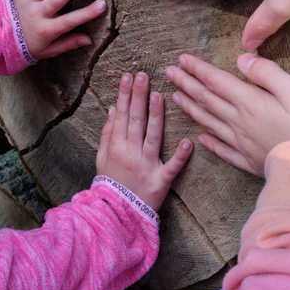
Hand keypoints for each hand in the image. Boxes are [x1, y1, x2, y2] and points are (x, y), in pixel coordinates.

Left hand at [15, 0, 106, 59]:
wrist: (2, 37)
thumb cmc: (32, 44)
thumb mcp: (50, 49)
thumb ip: (69, 43)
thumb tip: (90, 39)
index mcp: (46, 29)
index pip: (69, 21)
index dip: (87, 13)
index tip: (103, 4)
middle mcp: (37, 14)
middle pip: (56, 0)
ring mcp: (27, 0)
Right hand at [96, 72, 192, 208]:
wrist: (116, 214)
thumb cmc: (110, 183)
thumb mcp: (102, 158)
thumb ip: (107, 133)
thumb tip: (113, 109)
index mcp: (116, 146)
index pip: (122, 115)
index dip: (125, 95)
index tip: (128, 76)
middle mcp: (131, 153)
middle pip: (136, 120)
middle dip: (139, 97)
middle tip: (143, 76)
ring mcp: (147, 166)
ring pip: (152, 137)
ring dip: (155, 116)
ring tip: (158, 95)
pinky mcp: (161, 181)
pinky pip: (171, 168)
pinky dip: (180, 156)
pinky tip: (187, 142)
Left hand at [166, 53, 289, 176]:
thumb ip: (267, 74)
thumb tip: (241, 59)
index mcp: (250, 101)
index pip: (216, 81)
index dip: (197, 69)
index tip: (180, 59)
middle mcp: (240, 122)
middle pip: (207, 100)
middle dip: (186, 84)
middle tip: (168, 73)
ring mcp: (243, 144)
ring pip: (209, 122)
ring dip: (191, 108)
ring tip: (176, 98)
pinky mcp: (250, 162)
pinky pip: (222, 150)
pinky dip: (209, 141)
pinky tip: (200, 138)